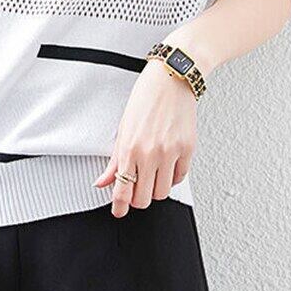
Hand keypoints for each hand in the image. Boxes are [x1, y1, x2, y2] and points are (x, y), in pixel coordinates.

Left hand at [94, 60, 196, 217]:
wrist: (171, 79)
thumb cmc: (145, 99)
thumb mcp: (122, 129)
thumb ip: (114, 160)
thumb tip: (102, 182)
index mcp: (130, 149)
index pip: (123, 191)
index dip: (120, 207)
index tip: (118, 212)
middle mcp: (151, 153)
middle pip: (144, 198)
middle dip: (138, 199)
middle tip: (135, 190)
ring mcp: (171, 153)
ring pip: (163, 192)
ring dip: (156, 189)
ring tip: (152, 176)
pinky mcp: (188, 149)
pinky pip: (180, 177)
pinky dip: (172, 177)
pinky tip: (166, 165)